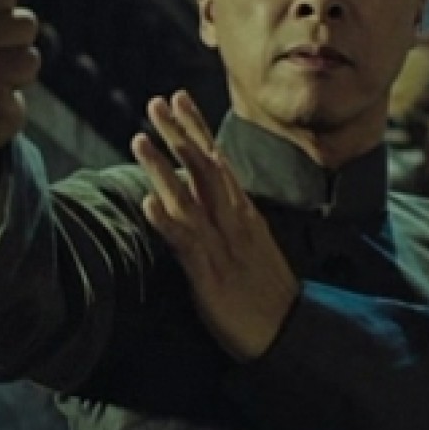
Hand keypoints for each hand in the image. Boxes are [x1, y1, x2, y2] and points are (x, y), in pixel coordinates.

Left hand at [131, 91, 299, 360]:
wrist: (289, 332)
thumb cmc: (267, 291)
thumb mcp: (253, 243)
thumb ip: (232, 215)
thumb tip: (210, 192)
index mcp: (242, 212)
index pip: (217, 159)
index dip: (197, 128)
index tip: (178, 97)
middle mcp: (233, 221)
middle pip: (204, 168)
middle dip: (179, 133)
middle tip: (155, 102)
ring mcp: (222, 246)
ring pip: (190, 198)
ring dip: (163, 168)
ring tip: (139, 139)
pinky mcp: (210, 275)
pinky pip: (187, 244)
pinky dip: (168, 222)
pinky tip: (148, 203)